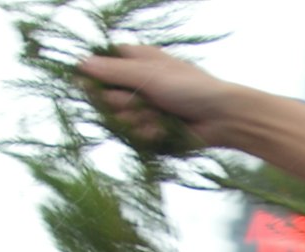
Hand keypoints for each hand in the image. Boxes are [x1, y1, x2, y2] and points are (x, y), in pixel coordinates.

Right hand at [76, 44, 233, 148]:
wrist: (222, 119)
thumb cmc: (190, 87)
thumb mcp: (150, 74)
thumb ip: (114, 72)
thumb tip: (82, 64)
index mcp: (135, 61)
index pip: (100, 66)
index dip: (95, 77)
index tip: (96, 84)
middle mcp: (135, 84)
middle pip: (104, 96)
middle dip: (121, 102)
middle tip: (142, 100)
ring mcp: (142, 109)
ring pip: (118, 119)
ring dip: (137, 119)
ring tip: (159, 115)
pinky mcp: (149, 131)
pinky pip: (135, 136)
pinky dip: (149, 133)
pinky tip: (164, 129)